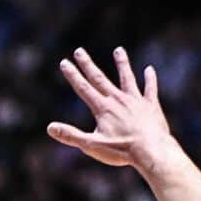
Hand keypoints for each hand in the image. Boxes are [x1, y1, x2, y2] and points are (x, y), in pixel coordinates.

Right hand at [48, 46, 172, 171]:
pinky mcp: (150, 105)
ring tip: (119, 50)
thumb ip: (71, 135)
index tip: (64, 62)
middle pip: (100, 78)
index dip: (73, 75)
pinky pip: (150, 89)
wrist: (151, 150)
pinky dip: (149, 79)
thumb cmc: (121, 150)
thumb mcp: (92, 146)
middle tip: (79, 51)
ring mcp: (135, 100)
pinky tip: (149, 70)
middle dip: (88, 65)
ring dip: (122, 64)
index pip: (83, 88)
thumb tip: (50, 128)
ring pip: (127, 78)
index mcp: (103, 108)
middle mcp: (118, 99)